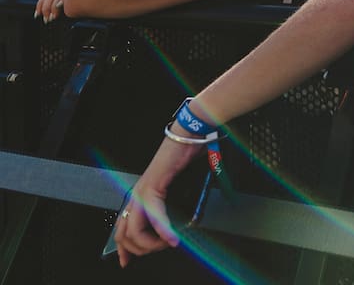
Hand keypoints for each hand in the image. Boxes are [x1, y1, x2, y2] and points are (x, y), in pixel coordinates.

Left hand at [114, 136, 202, 266]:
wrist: (187, 136)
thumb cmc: (182, 157)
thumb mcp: (172, 187)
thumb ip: (167, 205)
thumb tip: (173, 225)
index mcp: (139, 196)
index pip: (121, 229)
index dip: (122, 250)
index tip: (127, 263)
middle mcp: (136, 195)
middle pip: (125, 235)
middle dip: (142, 250)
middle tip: (162, 248)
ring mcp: (142, 191)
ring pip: (135, 231)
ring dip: (153, 243)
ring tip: (169, 243)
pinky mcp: (153, 186)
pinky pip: (155, 216)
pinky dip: (164, 230)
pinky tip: (172, 238)